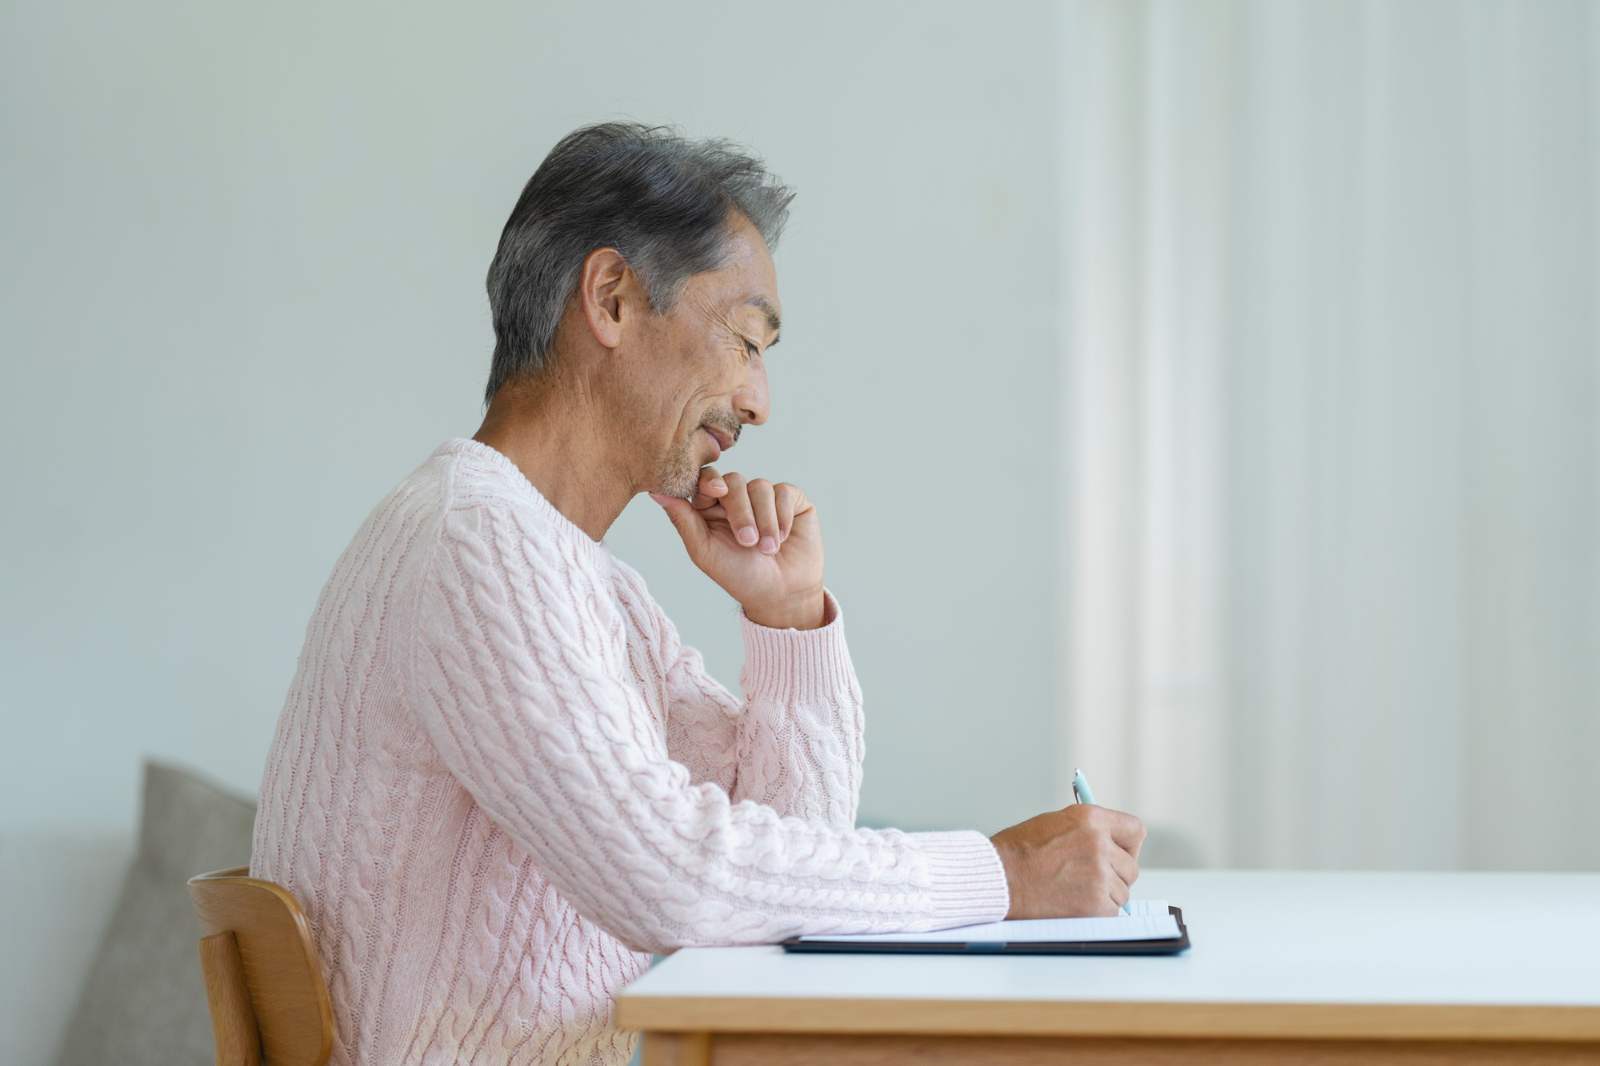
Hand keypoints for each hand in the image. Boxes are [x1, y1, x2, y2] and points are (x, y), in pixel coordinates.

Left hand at [649, 466, 824, 627]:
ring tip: (768, 549)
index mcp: (712, 507)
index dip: (710, 482)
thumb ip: (683, 520)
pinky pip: (784, 492)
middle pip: (734, 481)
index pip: (707, 480)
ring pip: (760, 486)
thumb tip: (655, 491)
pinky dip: (782, 516)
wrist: (781, 594)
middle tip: (747, 541)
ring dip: (764, 520)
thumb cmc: (739, 576)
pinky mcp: (791, 500)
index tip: (716, 493)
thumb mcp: (705, 551)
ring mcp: (765, 497)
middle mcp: (738, 498)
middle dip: (741, 511)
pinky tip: (783, 538)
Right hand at [988, 804, 1146, 918]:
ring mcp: (1099, 875)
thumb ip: (1088, 830)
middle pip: (1131, 867)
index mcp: (1091, 819)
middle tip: (1090, 879)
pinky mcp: (1096, 904)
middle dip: (1115, 875)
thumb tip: (1111, 843)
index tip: (1120, 853)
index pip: (1135, 831)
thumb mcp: (1056, 823)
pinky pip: (1111, 911)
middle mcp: (1099, 844)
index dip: (1128, 845)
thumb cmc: (1019, 852)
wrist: (999, 878)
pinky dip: (1096, 912)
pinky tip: (1072, 903)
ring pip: (1122, 892)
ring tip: (1073, 890)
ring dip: (1104, 895)